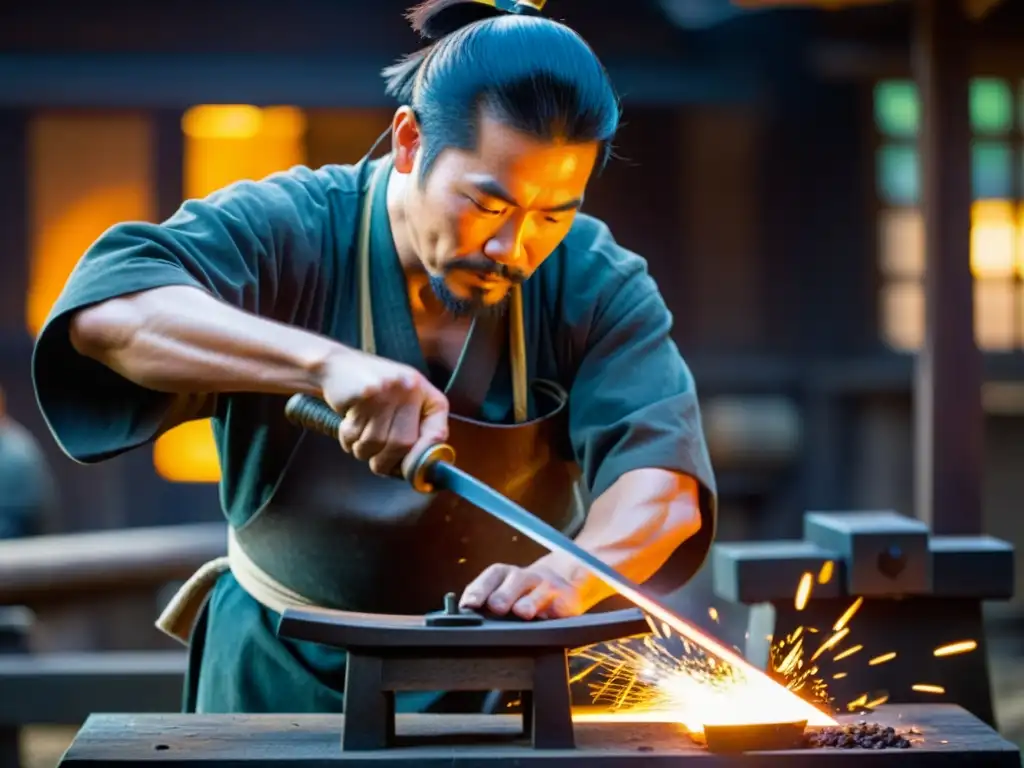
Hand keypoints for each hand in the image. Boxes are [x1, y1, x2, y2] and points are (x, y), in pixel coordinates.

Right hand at [319, 348, 448, 476]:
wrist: (338, 365)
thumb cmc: (376, 391)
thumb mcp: (406, 404)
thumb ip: (417, 432)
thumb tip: (421, 470)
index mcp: (428, 395)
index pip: (437, 435)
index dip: (423, 460)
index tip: (410, 473)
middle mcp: (411, 389)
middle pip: (402, 444)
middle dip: (385, 461)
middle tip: (376, 461)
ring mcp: (388, 390)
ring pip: (375, 443)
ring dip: (363, 450)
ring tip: (360, 435)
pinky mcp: (364, 393)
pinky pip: (355, 435)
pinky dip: (348, 440)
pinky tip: (349, 424)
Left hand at [459, 559, 585, 620]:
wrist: (567, 581)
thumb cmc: (526, 594)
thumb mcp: (506, 594)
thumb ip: (486, 603)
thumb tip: (465, 616)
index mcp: (507, 575)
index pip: (492, 576)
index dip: (479, 588)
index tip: (469, 604)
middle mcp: (527, 577)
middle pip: (515, 580)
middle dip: (505, 593)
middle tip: (496, 607)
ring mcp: (549, 587)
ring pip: (539, 591)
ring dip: (530, 601)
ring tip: (523, 612)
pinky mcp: (568, 600)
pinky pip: (562, 604)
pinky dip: (556, 611)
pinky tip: (550, 618)